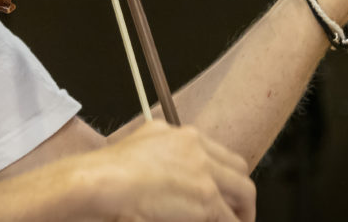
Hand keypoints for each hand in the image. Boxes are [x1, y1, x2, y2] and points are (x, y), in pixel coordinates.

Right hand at [90, 120, 254, 221]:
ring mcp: (204, 174)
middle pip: (238, 169)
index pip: (219, 153)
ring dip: (242, 211)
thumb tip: (168, 167)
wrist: (103, 182)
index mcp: (182, 135)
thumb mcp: (140, 143)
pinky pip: (229, 218)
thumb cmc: (109, 170)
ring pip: (243, 192)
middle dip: (241, 191)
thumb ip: (162, 148)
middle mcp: (197, 149)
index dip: (225, 174)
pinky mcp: (206, 199)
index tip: (223, 188)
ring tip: (238, 221)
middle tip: (238, 209)